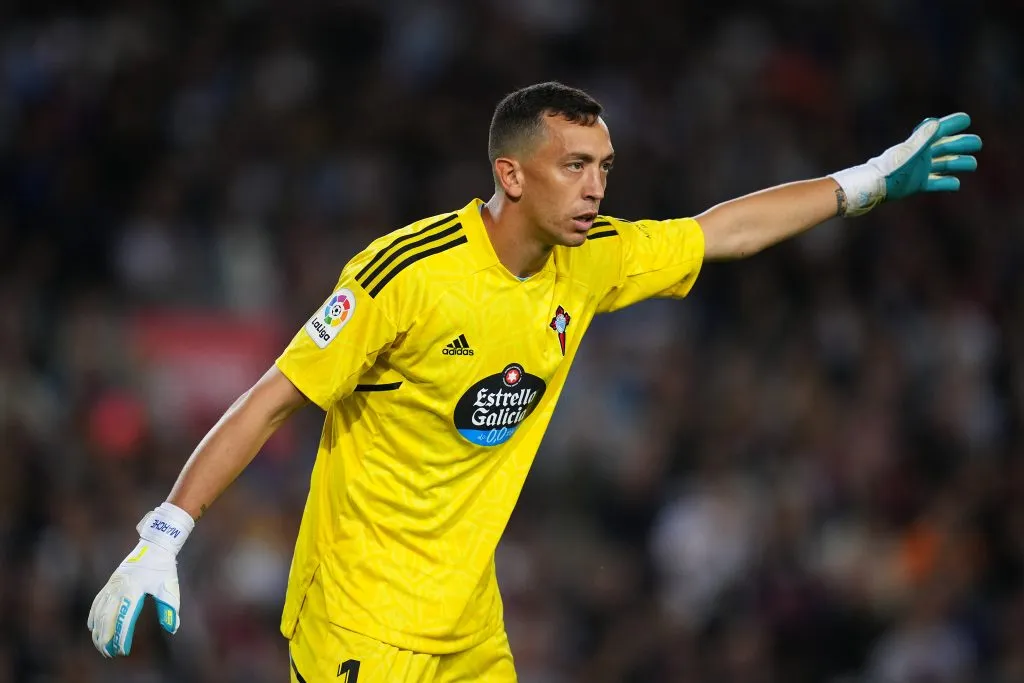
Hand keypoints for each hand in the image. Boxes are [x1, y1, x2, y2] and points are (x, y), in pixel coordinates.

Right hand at [87, 503, 193, 656]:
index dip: (122, 636)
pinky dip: (93, 616)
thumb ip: (170, 608)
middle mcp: (119, 588)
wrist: (155, 545)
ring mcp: (112, 585)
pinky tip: (92, 628)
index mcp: (134, 589)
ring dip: (98, 630)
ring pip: (99, 612)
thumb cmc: (164, 567)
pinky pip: (97, 602)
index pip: (124, 618)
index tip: (122, 651)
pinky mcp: (110, 583)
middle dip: (106, 638)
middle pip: (107, 618)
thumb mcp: (169, 587)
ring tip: (100, 646)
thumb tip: (172, 628)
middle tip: (109, 653)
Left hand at [831, 113, 982, 215]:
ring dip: (959, 163)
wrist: (874, 187)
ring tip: (973, 163)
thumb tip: (937, 122)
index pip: (940, 131)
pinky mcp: (917, 185)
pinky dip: (946, 183)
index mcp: (920, 145)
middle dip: (962, 144)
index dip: (953, 124)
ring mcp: (920, 170)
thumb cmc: (891, 168)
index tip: (966, 119)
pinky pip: (936, 183)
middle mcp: (922, 156)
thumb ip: (923, 138)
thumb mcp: (909, 152)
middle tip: (977, 143)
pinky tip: (957, 184)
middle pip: (946, 147)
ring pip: (944, 165)